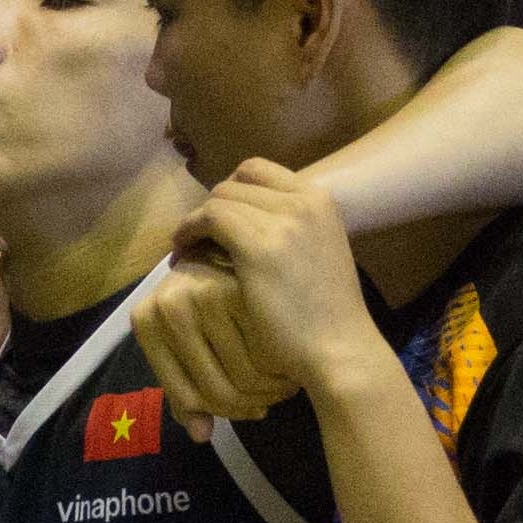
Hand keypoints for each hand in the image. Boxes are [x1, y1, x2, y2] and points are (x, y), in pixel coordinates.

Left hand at [132, 238, 311, 423]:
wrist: (236, 253)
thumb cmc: (208, 308)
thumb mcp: (186, 348)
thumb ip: (189, 395)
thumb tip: (200, 435)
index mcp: (145, 320)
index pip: (186, 397)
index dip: (216, 413)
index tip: (242, 412)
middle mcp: (167, 303)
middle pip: (215, 391)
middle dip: (245, 408)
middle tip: (265, 405)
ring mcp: (203, 291)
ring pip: (242, 376)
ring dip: (267, 393)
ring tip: (279, 388)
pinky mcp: (239, 285)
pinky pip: (262, 353)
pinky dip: (278, 369)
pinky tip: (287, 365)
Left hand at [176, 162, 384, 409]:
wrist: (340, 350)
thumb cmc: (328, 317)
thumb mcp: (319, 253)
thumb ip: (293, 231)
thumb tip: (254, 223)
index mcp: (320, 199)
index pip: (260, 171)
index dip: (232, 190)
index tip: (220, 218)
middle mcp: (303, 201)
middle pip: (237, 181)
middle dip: (213, 204)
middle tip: (198, 234)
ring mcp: (283, 220)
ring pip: (220, 198)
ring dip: (196, 219)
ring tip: (185, 246)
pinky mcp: (258, 246)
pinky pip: (210, 218)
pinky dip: (189, 230)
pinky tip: (182, 252)